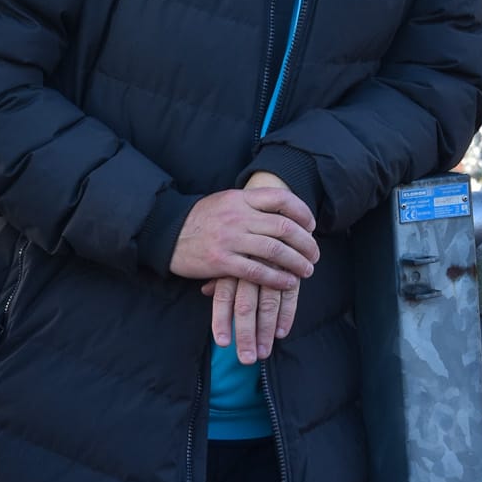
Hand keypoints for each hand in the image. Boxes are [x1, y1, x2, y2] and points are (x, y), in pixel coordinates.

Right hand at [190, 174, 314, 365]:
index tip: (312, 225)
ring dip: (297, 262)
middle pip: (283, 227)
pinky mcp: (222, 261)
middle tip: (315, 254)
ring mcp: (230, 239)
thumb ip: (251, 204)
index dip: (302, 212)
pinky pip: (257, 271)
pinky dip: (277, 278)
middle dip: (306, 242)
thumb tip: (283, 210)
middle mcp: (238, 216)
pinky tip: (288, 283)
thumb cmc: (200, 219)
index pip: (280, 198)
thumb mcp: (225, 201)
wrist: (166, 233)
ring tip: (307, 271)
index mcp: (240, 198)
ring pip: (274, 251)